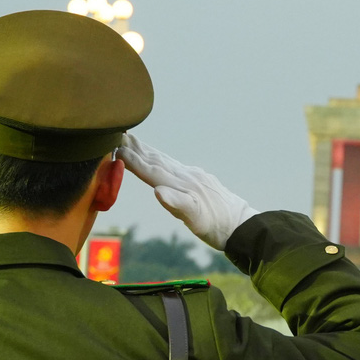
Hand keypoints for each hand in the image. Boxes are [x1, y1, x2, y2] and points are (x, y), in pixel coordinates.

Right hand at [118, 133, 258, 250]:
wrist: (242, 225)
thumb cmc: (217, 226)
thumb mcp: (196, 220)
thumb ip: (177, 204)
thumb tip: (157, 191)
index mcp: (182, 185)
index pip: (152, 171)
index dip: (133, 160)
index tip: (117, 147)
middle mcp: (186, 176)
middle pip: (157, 160)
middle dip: (138, 148)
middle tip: (120, 134)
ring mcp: (193, 176)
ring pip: (165, 161)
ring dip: (148, 151)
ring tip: (135, 142)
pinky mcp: (199, 180)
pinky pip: (174, 166)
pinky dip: (161, 160)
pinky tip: (160, 160)